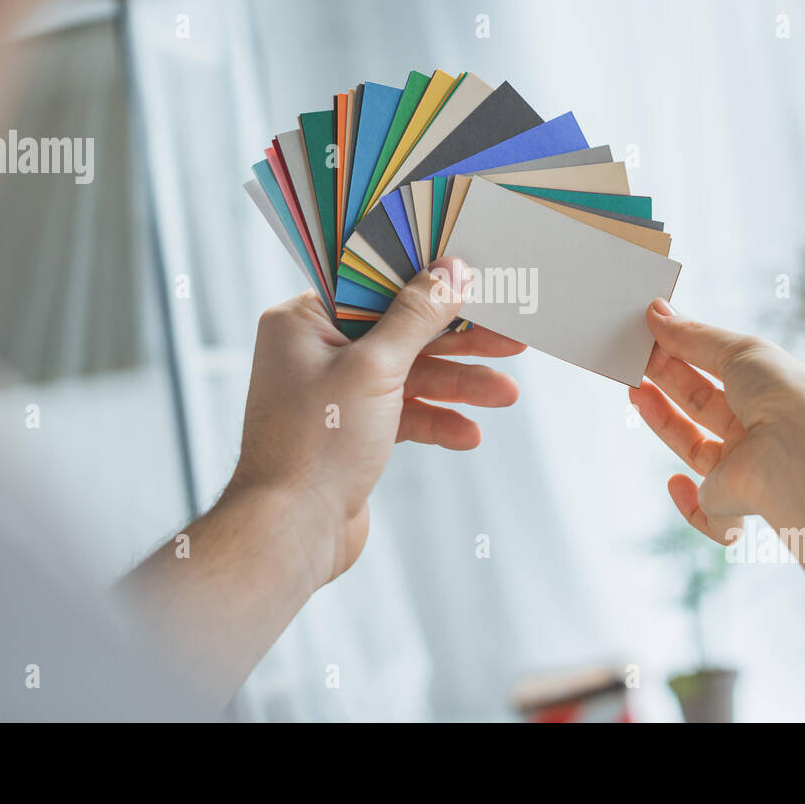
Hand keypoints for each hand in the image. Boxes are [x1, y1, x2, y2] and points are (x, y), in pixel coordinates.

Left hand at [228, 258, 522, 589]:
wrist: (292, 532)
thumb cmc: (317, 443)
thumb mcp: (375, 368)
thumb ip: (417, 317)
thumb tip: (451, 271)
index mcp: (304, 322)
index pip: (375, 286)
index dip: (428, 284)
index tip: (476, 281)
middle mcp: (317, 352)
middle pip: (402, 332)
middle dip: (459, 342)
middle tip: (512, 339)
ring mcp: (337, 395)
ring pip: (411, 376)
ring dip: (459, 385)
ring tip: (506, 394)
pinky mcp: (354, 432)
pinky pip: (405, 414)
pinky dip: (437, 421)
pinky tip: (469, 433)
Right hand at [629, 298, 804, 544]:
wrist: (799, 459)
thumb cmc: (783, 398)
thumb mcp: (739, 351)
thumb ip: (694, 335)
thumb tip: (657, 313)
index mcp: (771, 392)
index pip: (722, 369)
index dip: (687, 352)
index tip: (654, 334)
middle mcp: (760, 431)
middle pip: (703, 404)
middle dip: (668, 377)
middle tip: (636, 355)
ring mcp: (745, 468)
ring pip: (695, 446)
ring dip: (662, 419)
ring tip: (633, 389)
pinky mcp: (730, 503)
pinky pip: (705, 510)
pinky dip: (686, 502)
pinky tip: (675, 482)